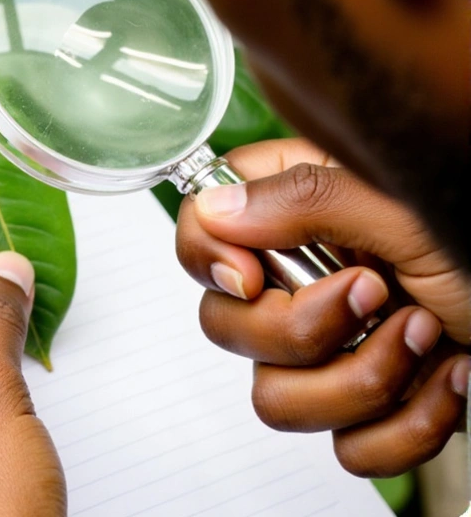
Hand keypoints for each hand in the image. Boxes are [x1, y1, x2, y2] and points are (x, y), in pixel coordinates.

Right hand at [176, 138, 470, 476]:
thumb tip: (214, 208)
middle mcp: (311, 282)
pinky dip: (407, 425)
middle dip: (302, 333)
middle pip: (225, 328)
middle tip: (373, 297)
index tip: (257, 276)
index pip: (202, 231)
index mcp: (306, 215)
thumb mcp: (409, 211)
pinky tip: (448, 381)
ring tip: (426, 337)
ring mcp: (338, 349)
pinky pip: (343, 448)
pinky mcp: (372, 407)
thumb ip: (305, 200)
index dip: (211, 259)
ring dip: (363, 380)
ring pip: (274, 399)